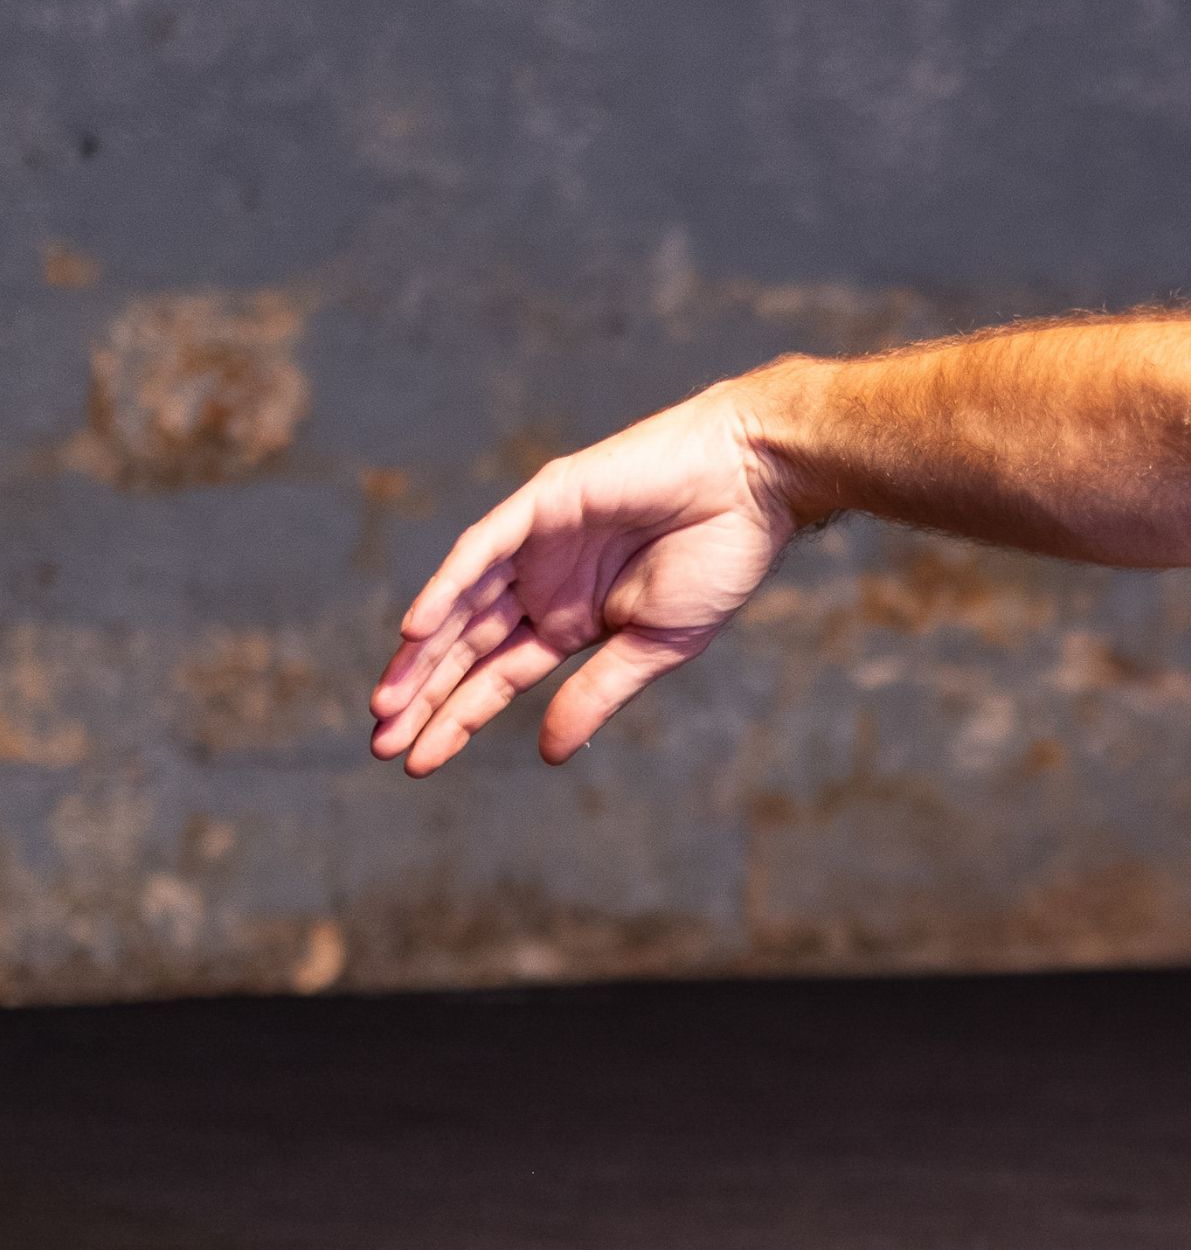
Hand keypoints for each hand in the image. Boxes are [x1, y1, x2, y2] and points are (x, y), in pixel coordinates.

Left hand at [369, 384, 799, 774]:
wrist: (750, 487)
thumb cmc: (717, 563)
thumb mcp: (655, 648)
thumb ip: (596, 695)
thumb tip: (547, 752)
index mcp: (572, 623)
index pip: (498, 679)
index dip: (456, 719)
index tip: (416, 762)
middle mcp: (543, 586)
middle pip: (465, 648)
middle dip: (423, 695)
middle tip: (380, 744)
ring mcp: (536, 545)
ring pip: (460, 606)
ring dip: (420, 653)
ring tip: (386, 704)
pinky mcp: (541, 504)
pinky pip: (480, 551)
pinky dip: (446, 588)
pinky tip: (415, 630)